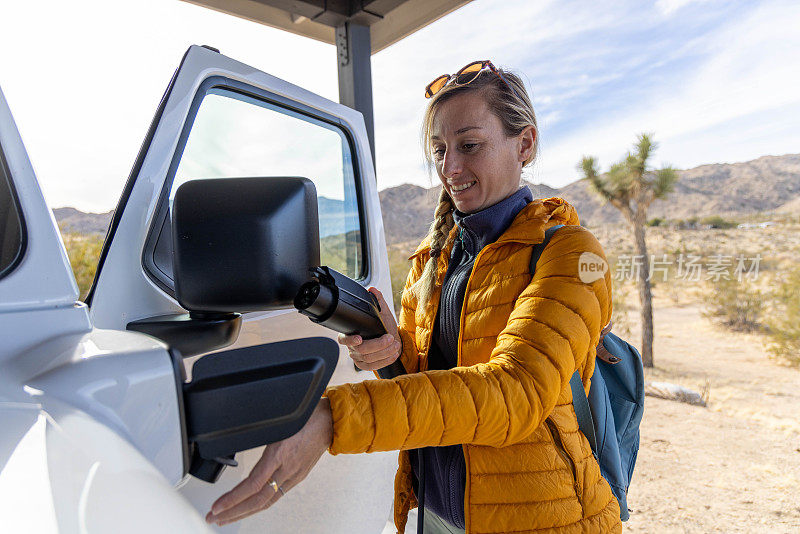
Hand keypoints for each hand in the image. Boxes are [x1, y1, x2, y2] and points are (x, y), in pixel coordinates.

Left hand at [206, 398, 332, 525]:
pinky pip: (275, 496)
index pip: (252, 485)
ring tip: (226, 517)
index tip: (216, 507)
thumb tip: (236, 435)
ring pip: (266, 502)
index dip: (233, 499)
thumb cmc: (307, 416)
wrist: (330, 421)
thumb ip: (258, 432)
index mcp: (280, 454)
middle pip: (257, 500)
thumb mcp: (277, 421)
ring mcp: (293, 475)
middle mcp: (287, 469)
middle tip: (213, 518)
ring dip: (243, 512)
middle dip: (232, 512)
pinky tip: (248, 507)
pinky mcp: (297, 477)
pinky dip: (258, 505)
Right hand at [338, 287, 401, 370]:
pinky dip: (385, 360)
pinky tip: (393, 354)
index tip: (360, 338)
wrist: (391, 339)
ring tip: (395, 345)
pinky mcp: (365, 366)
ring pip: (369, 359)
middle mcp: (352, 347)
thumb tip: (372, 290)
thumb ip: (377, 301)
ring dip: (385, 352)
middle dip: (378, 345)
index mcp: (350, 333)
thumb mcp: (382, 312)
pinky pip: (374, 367)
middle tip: (390, 338)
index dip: (350, 340)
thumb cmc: (384, 326)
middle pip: (361, 350)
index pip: (343, 339)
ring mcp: (358, 358)